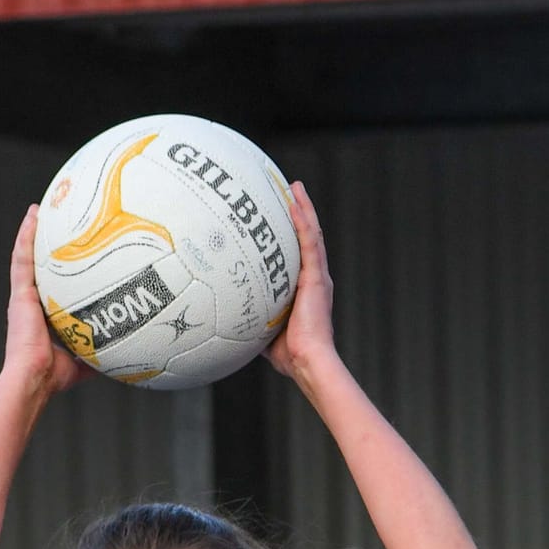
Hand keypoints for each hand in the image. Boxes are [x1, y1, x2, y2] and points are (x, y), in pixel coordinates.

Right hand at [4, 207, 89, 403]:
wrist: (35, 378)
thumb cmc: (53, 376)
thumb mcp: (83, 361)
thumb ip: (99, 353)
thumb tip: (122, 354)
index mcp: (42, 316)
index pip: (49, 287)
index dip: (54, 270)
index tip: (64, 254)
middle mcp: (31, 303)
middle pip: (37, 267)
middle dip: (42, 245)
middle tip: (51, 223)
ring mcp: (23, 297)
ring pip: (26, 257)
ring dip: (32, 232)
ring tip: (39, 210)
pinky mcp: (19, 294)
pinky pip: (22, 258)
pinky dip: (26, 235)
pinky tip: (33, 216)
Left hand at [265, 182, 336, 382]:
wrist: (306, 361)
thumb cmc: (289, 354)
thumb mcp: (265, 332)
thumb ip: (253, 320)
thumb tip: (230, 319)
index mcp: (306, 289)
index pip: (299, 255)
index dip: (293, 235)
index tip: (281, 219)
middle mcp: (315, 278)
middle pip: (308, 238)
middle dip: (300, 213)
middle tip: (291, 192)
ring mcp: (318, 276)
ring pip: (311, 233)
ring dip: (303, 208)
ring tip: (295, 188)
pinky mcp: (317, 277)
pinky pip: (310, 242)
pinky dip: (303, 221)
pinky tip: (295, 203)